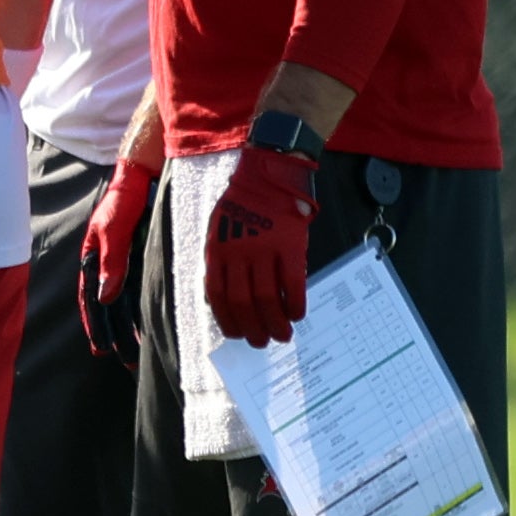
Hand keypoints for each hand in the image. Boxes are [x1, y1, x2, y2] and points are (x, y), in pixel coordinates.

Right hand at [77, 156, 155, 370]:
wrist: (146, 175)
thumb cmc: (124, 198)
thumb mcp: (113, 228)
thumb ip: (111, 260)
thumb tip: (106, 296)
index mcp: (92, 258)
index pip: (89, 298)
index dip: (94, 324)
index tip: (101, 348)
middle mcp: (108, 264)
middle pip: (108, 306)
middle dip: (114, 334)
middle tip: (125, 361)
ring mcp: (126, 263)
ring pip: (126, 302)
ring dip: (130, 327)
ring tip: (138, 352)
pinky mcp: (144, 260)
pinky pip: (142, 291)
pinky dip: (144, 309)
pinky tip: (151, 326)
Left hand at [203, 143, 319, 347]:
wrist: (270, 173)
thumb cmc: (244, 203)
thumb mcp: (220, 229)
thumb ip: (223, 260)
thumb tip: (228, 298)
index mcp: (217, 250)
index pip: (218, 296)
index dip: (228, 320)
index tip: (238, 335)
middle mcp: (238, 253)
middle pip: (242, 302)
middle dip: (253, 328)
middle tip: (263, 342)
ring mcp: (264, 250)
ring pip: (267, 298)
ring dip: (275, 323)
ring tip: (283, 335)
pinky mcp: (289, 245)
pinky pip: (292, 283)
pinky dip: (295, 304)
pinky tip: (298, 314)